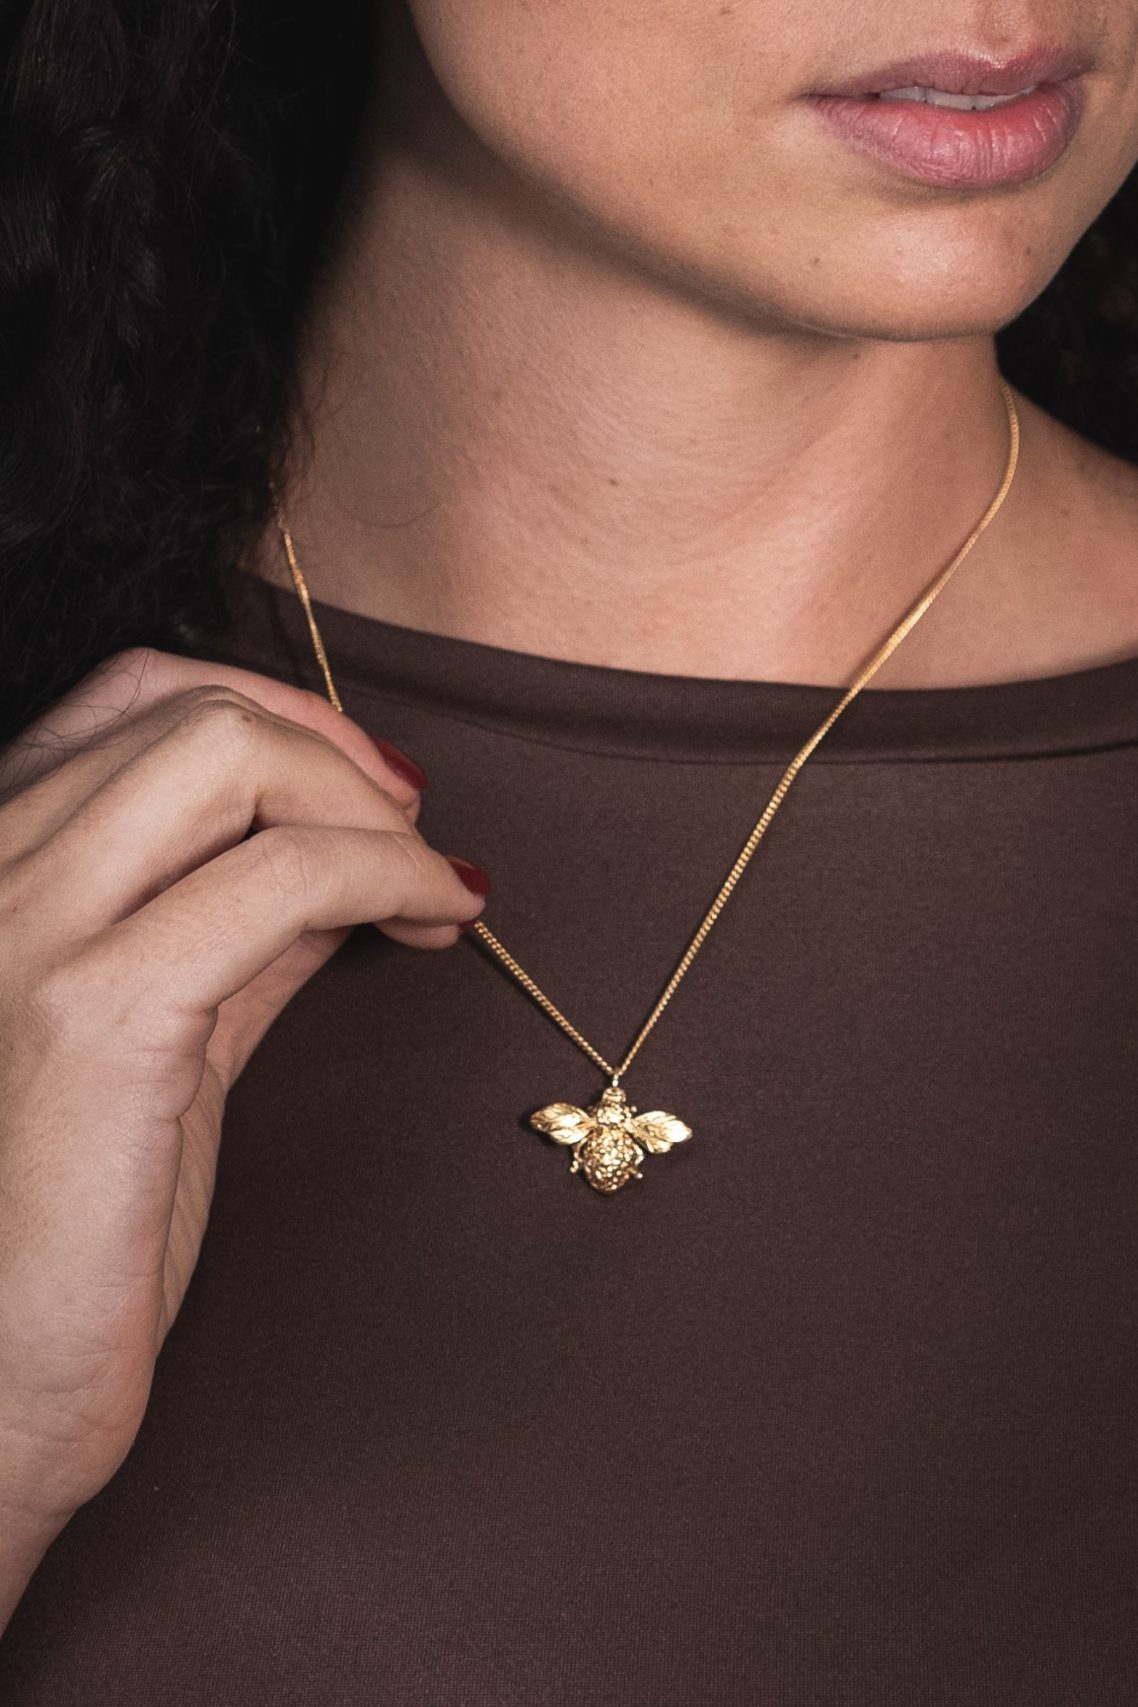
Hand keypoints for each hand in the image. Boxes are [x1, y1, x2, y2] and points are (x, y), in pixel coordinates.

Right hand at [0, 647, 487, 1543]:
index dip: (277, 710)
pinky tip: (433, 918)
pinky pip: (282, 876)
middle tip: (418, 838)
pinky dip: (387, 873)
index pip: (131, 692)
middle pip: (197, 711)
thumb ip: (230, 938)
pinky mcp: (93, 1014)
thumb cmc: (61, 1229)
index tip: (370, 786)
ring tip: (431, 888)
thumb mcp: (152, 1041)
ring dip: (370, 809)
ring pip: (231, 756)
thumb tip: (340, 862)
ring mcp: (25, 931)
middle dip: (340, 756)